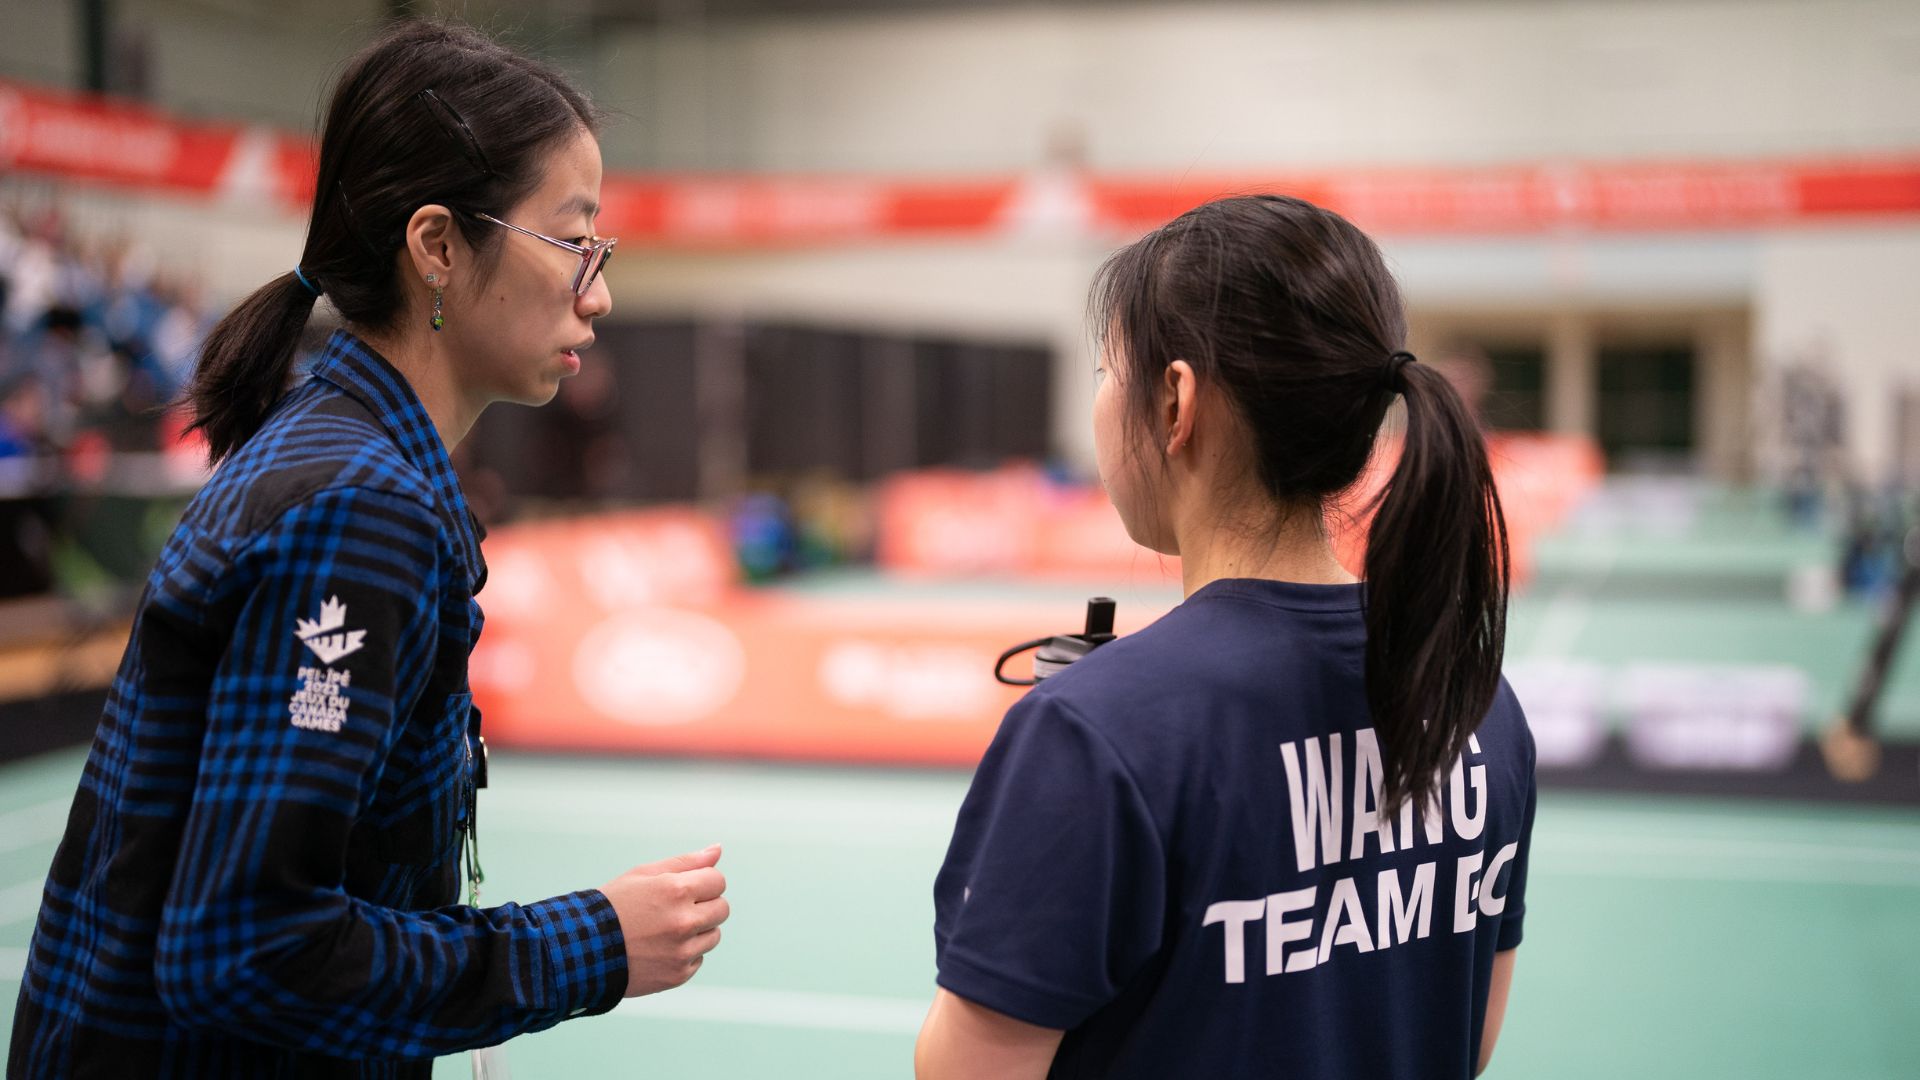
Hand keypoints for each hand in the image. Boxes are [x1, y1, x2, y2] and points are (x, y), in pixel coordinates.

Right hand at [600, 844, 729, 997]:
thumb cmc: (613, 906)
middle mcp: (684, 921)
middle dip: (705, 905)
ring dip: (697, 931)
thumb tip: (718, 850)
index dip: (703, 883)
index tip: (685, 889)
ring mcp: (682, 951)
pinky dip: (684, 954)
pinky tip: (658, 949)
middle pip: (722, 908)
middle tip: (675, 909)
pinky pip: (698, 959)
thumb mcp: (644, 874)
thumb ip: (686, 862)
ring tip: (664, 930)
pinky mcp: (678, 975)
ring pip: (713, 935)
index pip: (718, 881)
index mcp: (677, 890)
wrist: (582, 950)